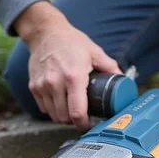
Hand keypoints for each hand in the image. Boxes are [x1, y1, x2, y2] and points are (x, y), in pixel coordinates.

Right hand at [14, 1, 120, 129]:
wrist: (46, 32)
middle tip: (82, 116)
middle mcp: (55, 83)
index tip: (89, 124)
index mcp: (73, 76)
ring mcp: (42, 86)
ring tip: (71, 109)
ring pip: (53, 116)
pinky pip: (43, 108)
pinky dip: (52, 110)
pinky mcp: (33, 87)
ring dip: (63, 116)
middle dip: (74, 121)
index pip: (77, 112)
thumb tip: (124, 81)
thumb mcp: (94, 52)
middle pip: (64, 117)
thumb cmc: (71, 42)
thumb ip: (111, 67)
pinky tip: (60, 102)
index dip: (84, 124)